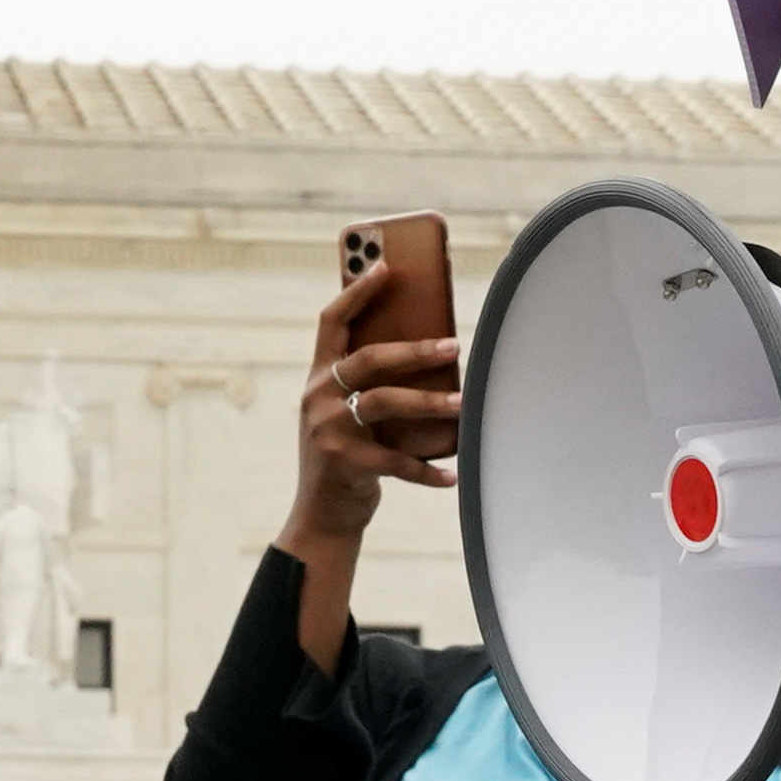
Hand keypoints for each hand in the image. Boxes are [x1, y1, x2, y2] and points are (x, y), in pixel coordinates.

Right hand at [281, 272, 459, 565]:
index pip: (332, 321)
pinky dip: (427, 469)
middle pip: (369, 358)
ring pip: (384, 402)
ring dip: (429, 402)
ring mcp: (328, 429)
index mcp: (318, 376)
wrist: (321, 516)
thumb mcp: (346, 413)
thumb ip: (368, 386)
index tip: (386, 265)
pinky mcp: (343, 463)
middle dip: (415, 348)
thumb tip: (431, 352)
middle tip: (454, 345)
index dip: (357, 290)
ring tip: (463, 402)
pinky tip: (451, 474)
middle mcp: (318, 396)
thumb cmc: (347, 455)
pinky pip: (394, 460)